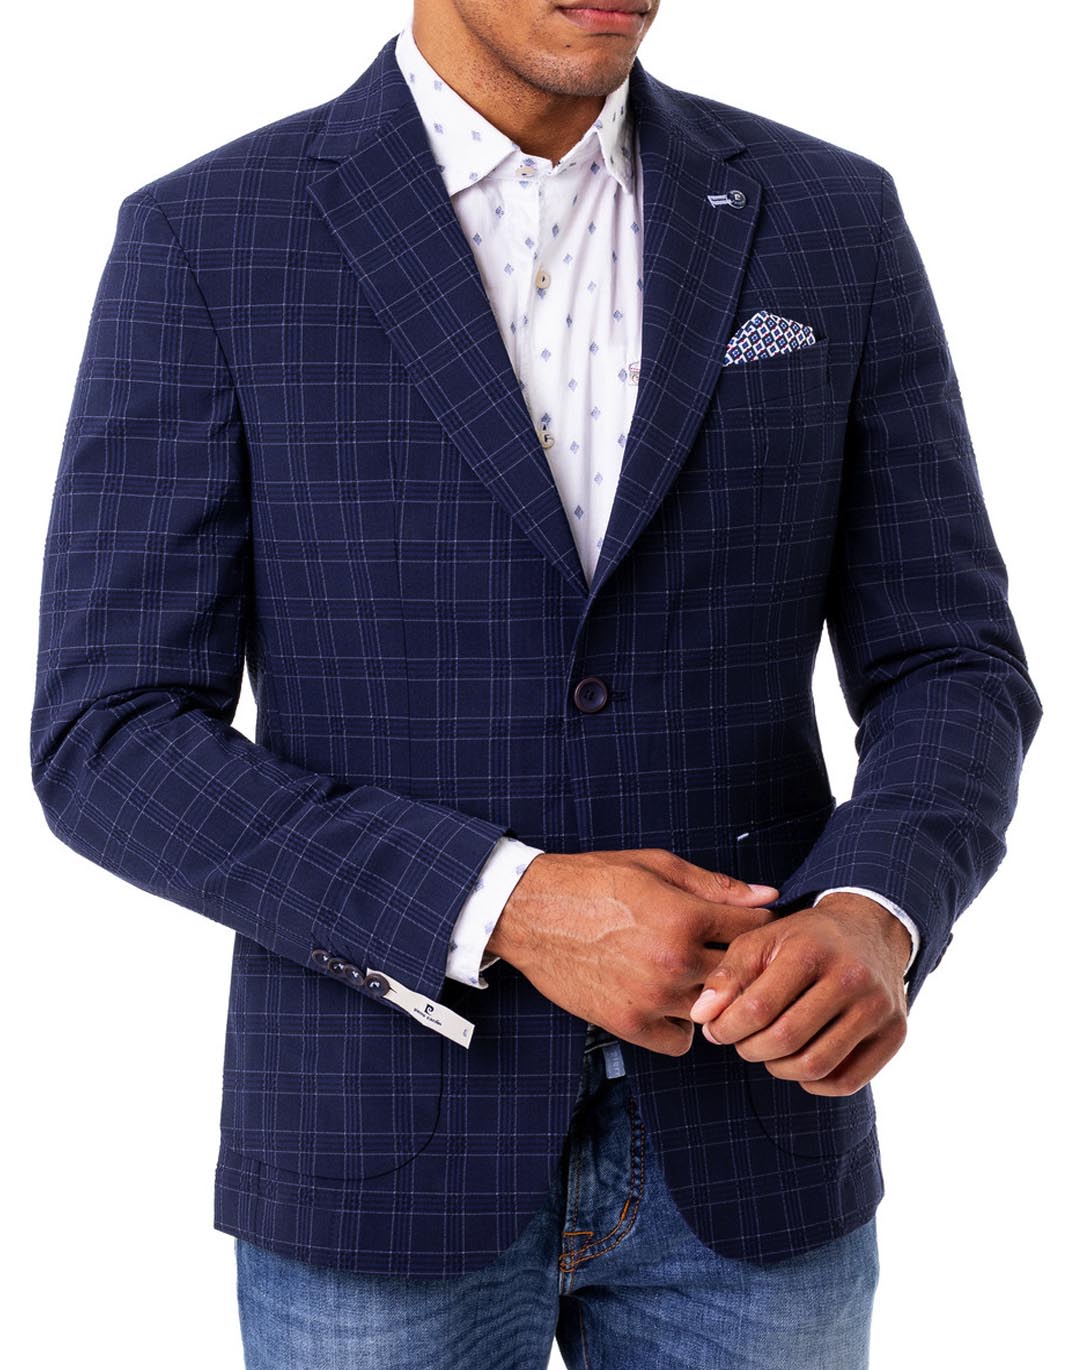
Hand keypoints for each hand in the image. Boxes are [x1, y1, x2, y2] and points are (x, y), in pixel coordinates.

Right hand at [487, 849, 779, 1056]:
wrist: (530, 912)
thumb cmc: (593, 882)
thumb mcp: (657, 867)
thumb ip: (716, 885)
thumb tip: (768, 896)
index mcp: (685, 917)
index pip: (755, 929)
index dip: (759, 924)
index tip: (752, 925)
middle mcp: (674, 963)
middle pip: (741, 975)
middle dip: (741, 963)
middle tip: (726, 953)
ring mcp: (652, 998)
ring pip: (714, 1011)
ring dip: (711, 996)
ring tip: (694, 975)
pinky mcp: (629, 1024)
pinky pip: (681, 1041)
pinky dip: (681, 1025)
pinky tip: (670, 1000)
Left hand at [688, 890, 910, 1094]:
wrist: (869, 930)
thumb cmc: (803, 940)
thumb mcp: (761, 941)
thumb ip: (727, 976)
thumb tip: (702, 1017)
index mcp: (812, 950)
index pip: (758, 1008)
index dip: (726, 1028)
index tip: (715, 1030)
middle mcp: (852, 977)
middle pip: (786, 1040)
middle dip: (749, 1049)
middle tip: (739, 1041)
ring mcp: (879, 1008)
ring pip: (815, 1066)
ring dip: (777, 1068)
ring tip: (766, 1050)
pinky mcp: (895, 1034)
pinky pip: (845, 1082)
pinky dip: (812, 1083)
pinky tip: (798, 1060)